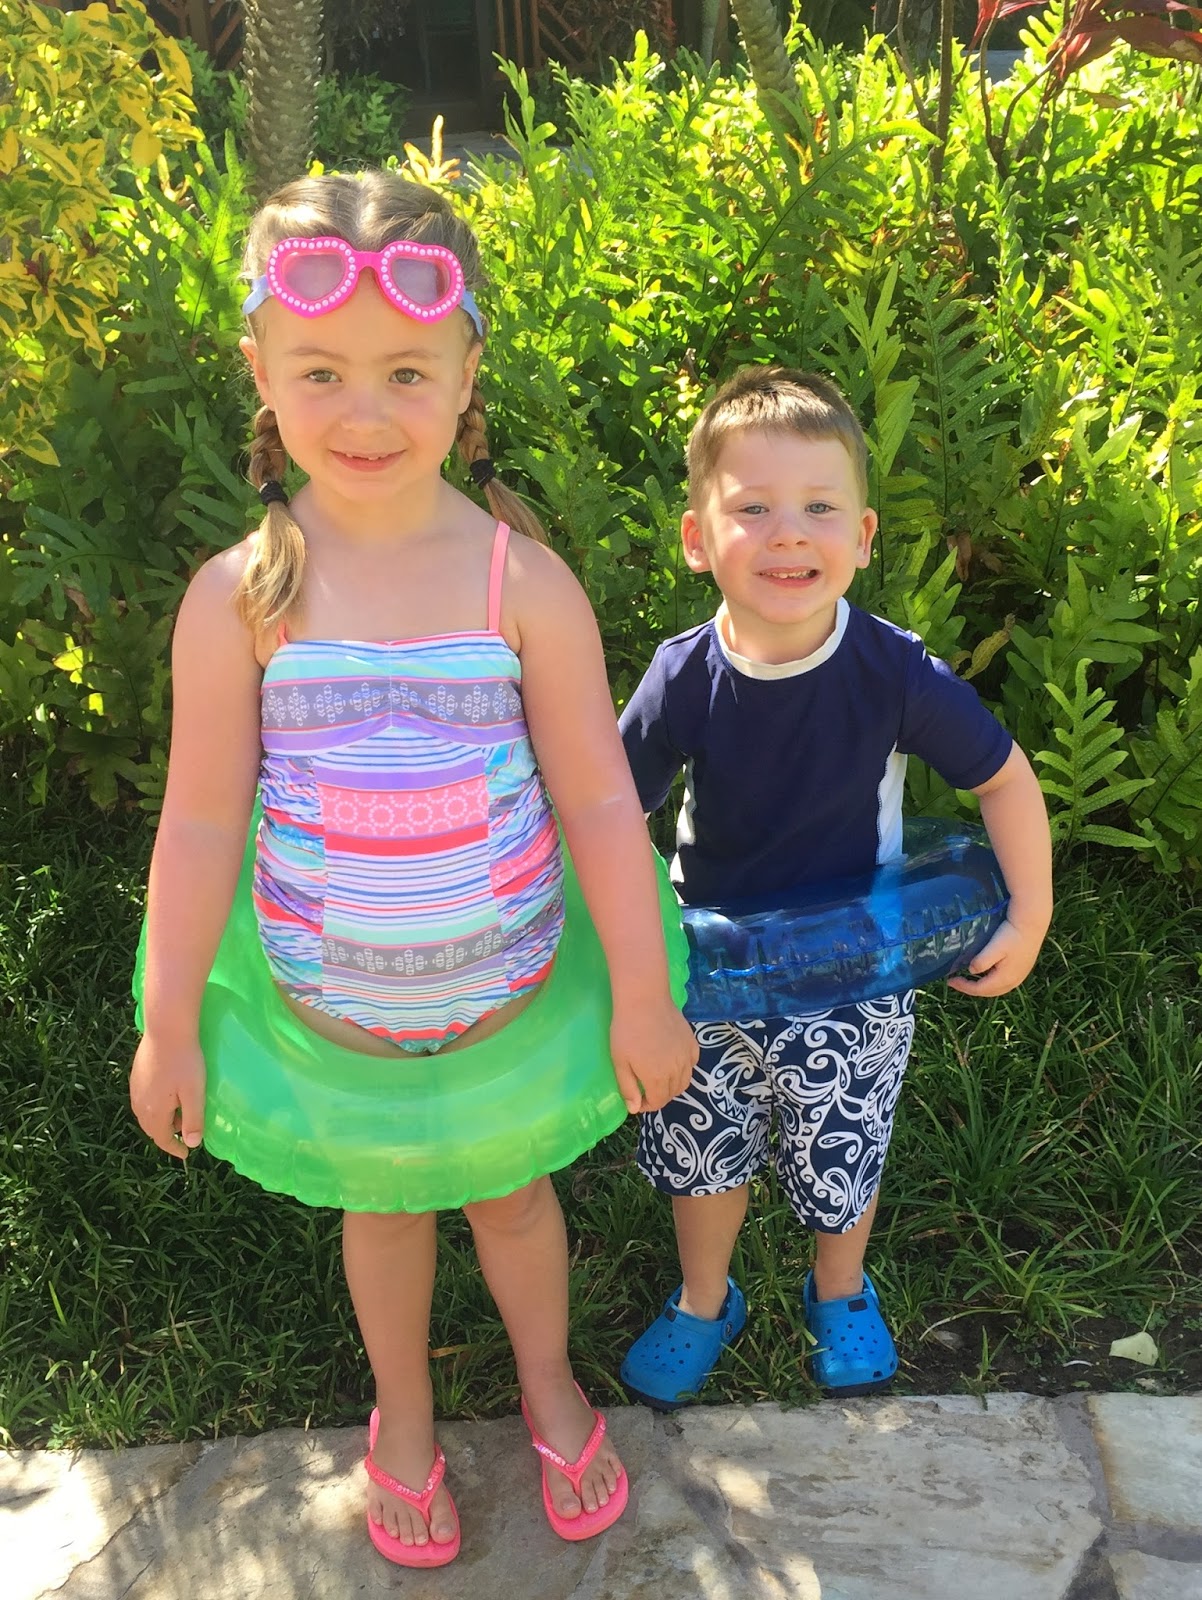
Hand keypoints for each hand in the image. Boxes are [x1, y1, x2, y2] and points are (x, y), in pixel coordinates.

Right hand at [129, 1033, 206, 1157]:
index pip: (162, 1138)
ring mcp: (135, 1088)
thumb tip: (192, 1144)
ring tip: (179, 1114)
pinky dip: (156, 1105)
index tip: (185, 1154)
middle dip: (166, 1134)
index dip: (174, 1147)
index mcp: (154, 1112)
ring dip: (161, 1119)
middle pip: (152, 1127)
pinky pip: (144, 1099)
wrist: (166, 1029)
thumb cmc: (184, 1061)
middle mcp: (139, 1103)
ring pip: (146, 1113)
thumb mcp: (194, 1093)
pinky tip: (168, 1095)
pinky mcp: (136, 1074)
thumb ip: (193, 1120)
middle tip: (183, 1135)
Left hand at [609, 997, 698, 1114]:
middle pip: (672, 1093)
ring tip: (660, 1077)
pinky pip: (692, 1064)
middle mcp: (676, 1071)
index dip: (647, 1105)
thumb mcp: (620, 1061)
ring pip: (685, 1081)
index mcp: (657, 1078)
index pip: (658, 1102)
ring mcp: (687, 1056)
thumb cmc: (626, 1030)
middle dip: (660, 1095)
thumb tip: (635, 1109)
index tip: (638, 1099)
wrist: (644, 1000)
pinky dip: (685, 1069)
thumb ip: (628, 1087)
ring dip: (673, 1085)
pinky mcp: (693, 1043)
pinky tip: (674, 1062)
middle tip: (647, 1088)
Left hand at [946, 916, 1046, 997]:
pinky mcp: (1022, 970)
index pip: (979, 989)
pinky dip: (991, 982)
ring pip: (996, 989)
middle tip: (956, 982)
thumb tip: (971, 971)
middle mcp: (1013, 982)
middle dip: (970, 989)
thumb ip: (982, 961)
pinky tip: (985, 974)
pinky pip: (1003, 983)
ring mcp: (1019, 977)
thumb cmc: (1012, 934)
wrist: (1032, 924)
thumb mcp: (995, 947)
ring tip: (967, 980)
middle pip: (988, 992)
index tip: (949, 980)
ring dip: (981, 987)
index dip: (963, 987)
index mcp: (1005, 978)